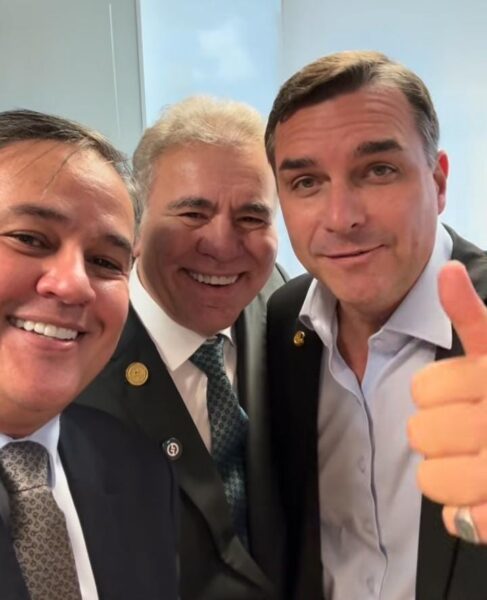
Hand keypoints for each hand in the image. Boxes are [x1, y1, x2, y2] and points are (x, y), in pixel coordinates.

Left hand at [408, 260, 486, 542]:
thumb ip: (471, 314)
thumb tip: (446, 271)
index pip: (421, 388)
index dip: (436, 393)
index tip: (467, 393)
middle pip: (419, 433)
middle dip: (438, 432)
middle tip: (472, 431)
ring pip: (430, 479)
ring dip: (449, 475)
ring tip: (479, 465)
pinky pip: (459, 521)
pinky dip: (467, 515)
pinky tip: (485, 499)